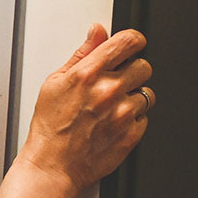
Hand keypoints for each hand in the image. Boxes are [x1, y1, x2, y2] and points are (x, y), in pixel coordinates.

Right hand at [18, 24, 152, 192]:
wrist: (54, 164)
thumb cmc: (50, 126)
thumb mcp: (55, 82)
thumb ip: (82, 54)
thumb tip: (97, 33)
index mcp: (88, 74)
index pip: (128, 42)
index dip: (133, 41)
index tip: (131, 45)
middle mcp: (109, 90)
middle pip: (144, 65)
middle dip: (132, 71)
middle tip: (115, 83)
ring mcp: (124, 113)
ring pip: (147, 93)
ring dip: (133, 98)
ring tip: (110, 108)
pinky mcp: (133, 132)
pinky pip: (145, 117)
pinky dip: (132, 119)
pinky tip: (112, 123)